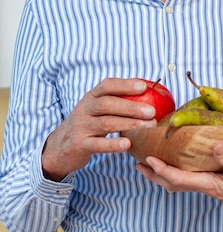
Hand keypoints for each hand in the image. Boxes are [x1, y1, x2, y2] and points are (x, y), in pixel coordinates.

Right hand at [41, 78, 157, 180]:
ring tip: (149, 125)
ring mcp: (81, 127)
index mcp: (91, 97)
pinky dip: (113, 145)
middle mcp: (85, 109)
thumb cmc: (88, 124)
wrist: (60, 146)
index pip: (107, 85)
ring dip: (130, 123)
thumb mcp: (97, 109)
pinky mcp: (80, 145)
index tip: (144, 87)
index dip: (125, 85)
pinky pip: (98, 145)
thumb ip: (117, 101)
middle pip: (107, 104)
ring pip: (106, 123)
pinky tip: (128, 144)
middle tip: (152, 111)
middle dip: (131, 106)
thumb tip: (149, 91)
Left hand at [138, 142, 222, 220]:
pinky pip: (187, 178)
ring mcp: (206, 185)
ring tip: (150, 164)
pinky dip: (175, 172)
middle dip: (153, 174)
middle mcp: (203, 186)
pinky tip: (177, 164)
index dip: (161, 169)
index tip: (148, 159)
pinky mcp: (212, 183)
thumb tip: (216, 145)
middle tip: (138, 163)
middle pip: (171, 183)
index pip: (177, 178)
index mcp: (206, 183)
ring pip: (177, 182)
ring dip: (161, 174)